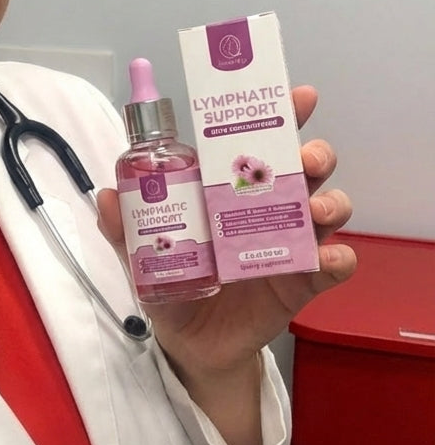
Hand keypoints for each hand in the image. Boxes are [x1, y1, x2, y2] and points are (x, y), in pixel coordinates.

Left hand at [97, 86, 355, 382]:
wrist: (191, 347)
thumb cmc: (173, 288)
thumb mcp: (143, 258)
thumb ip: (126, 228)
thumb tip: (106, 194)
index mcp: (232, 189)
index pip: (262, 142)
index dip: (284, 115)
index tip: (297, 97)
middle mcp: (269, 207)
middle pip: (306, 168)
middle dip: (314, 155)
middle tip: (305, 161)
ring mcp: (290, 243)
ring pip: (328, 207)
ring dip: (330, 202)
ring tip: (316, 211)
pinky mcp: (303, 282)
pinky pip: (333, 265)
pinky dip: (338, 258)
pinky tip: (328, 259)